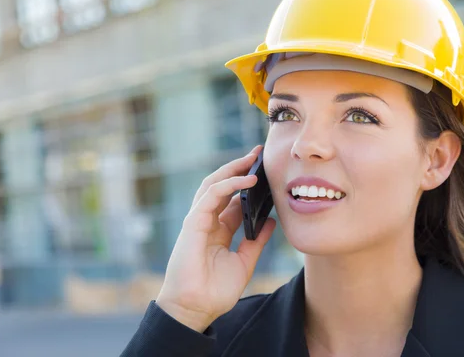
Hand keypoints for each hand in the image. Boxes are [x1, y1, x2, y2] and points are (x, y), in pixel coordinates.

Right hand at [156, 145, 276, 332]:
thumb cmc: (215, 291)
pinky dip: (228, 184)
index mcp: (218, 229)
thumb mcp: (244, 262)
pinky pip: (211, 196)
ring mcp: (198, 220)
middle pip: (222, 186)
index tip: (266, 171)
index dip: (248, 184)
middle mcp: (207, 221)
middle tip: (259, 154)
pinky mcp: (193, 223)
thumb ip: (256, 241)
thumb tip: (270, 221)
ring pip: (214, 184)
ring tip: (253, 158)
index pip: (233, 199)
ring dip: (233, 169)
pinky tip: (247, 180)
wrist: (195, 309)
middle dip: (239, 168)